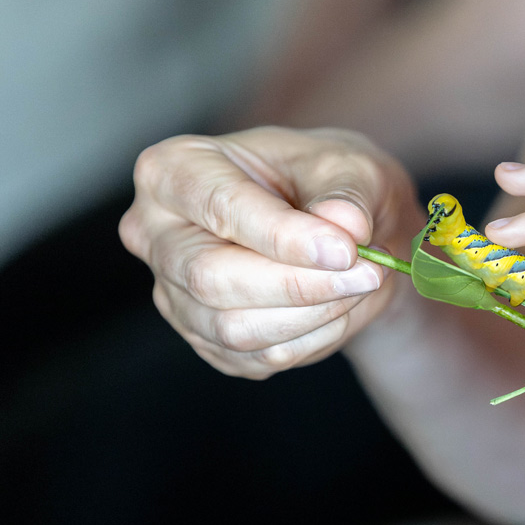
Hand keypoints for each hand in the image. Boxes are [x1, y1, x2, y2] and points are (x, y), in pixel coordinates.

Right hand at [119, 126, 421, 377]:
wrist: (342, 234)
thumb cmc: (331, 184)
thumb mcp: (350, 166)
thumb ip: (347, 194)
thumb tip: (346, 226)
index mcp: (176, 169)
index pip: (219, 206)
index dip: (284, 235)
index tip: (345, 250)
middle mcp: (156, 234)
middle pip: (210, 277)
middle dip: (298, 284)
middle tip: (368, 273)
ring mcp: (175, 292)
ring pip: (232, 328)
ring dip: (312, 315)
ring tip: (362, 284)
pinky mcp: (206, 339)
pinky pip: (256, 357)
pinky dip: (311, 339)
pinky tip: (340, 308)